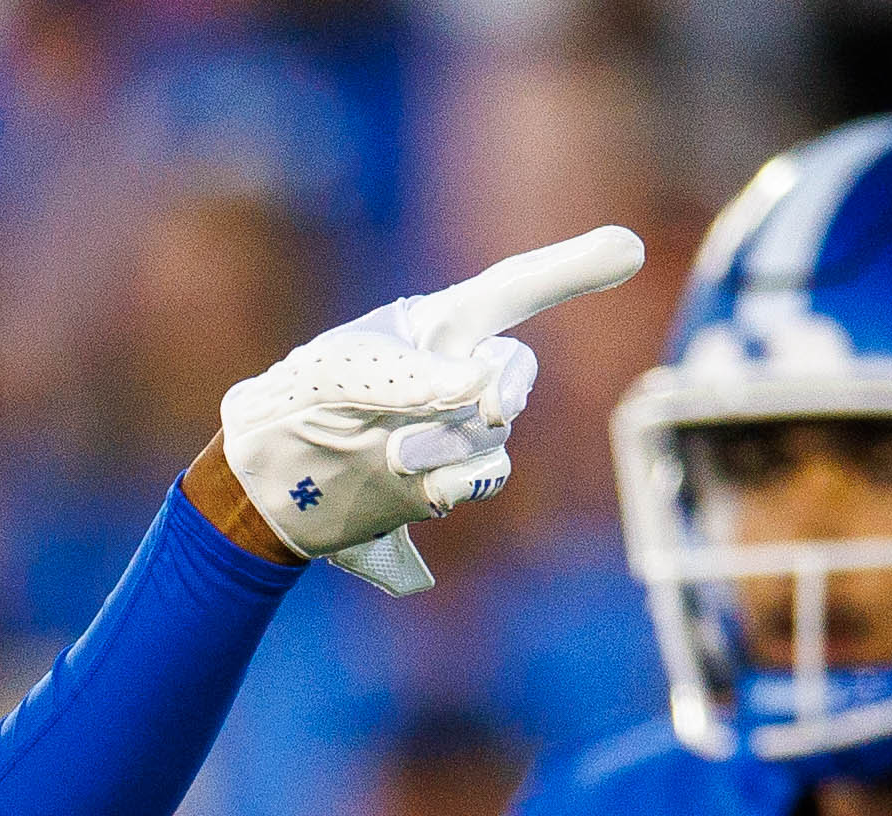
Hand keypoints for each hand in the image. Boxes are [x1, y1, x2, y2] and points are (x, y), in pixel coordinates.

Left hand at [220, 224, 642, 597]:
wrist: (262, 485)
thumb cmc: (299, 403)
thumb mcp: (346, 375)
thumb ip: (414, 377)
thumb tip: (476, 394)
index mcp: (436, 328)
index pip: (514, 289)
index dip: (571, 268)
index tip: (629, 249)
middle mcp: (455, 378)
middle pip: (513, 372)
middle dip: (504, 386)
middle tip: (477, 404)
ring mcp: (451, 434)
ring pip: (495, 436)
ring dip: (451, 445)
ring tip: (394, 456)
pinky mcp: (440, 487)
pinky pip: (478, 480)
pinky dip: (457, 485)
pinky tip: (420, 490)